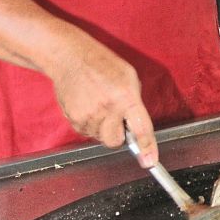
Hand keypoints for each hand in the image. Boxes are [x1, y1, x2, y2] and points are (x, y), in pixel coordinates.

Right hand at [49, 32, 158, 166]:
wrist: (70, 57)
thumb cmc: (102, 65)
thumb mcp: (129, 77)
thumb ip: (135, 103)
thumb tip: (137, 127)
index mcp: (126, 96)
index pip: (140, 128)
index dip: (147, 147)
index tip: (150, 161)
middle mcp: (108, 108)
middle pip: (116, 141)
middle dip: (118, 134)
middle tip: (115, 117)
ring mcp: (88, 115)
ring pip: (100, 137)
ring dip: (102, 127)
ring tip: (98, 104)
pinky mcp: (74, 118)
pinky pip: (86, 132)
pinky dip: (90, 124)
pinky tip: (88, 105)